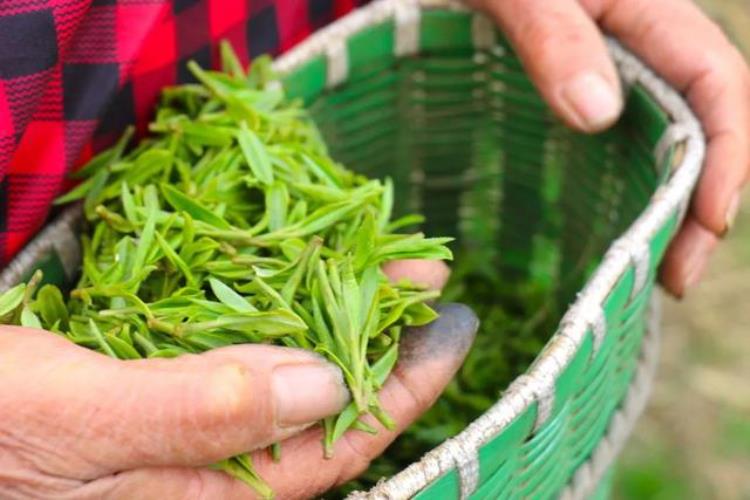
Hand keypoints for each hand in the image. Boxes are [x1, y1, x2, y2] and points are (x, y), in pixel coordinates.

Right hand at [0, 261, 476, 498]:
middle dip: (383, 336)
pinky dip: (275, 304)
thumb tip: (322, 387)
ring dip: (336, 312)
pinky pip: (238, 346)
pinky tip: (294, 272)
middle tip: (426, 275)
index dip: (403, 384)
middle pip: (323, 403)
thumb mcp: (76, 420)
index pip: (336, 443)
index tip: (451, 325)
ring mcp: (186, 421)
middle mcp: (208, 462)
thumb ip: (194, 413)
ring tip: (383, 259)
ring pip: (286, 369)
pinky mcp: (159, 384)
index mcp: (205, 490)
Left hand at [473, 0, 749, 295]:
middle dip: (700, 203)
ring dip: (667, 209)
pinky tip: (609, 230)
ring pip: (662, 143)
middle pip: (700, 125)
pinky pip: (616, 147)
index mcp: (645, 9)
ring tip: (650, 273)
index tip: (708, 221)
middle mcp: (640, 47)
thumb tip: (598, 113)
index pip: (715, 80)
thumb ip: (551, 36)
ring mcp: (610, 75)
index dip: (727, 153)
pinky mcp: (577, 97)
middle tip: (677, 278)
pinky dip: (623, 191)